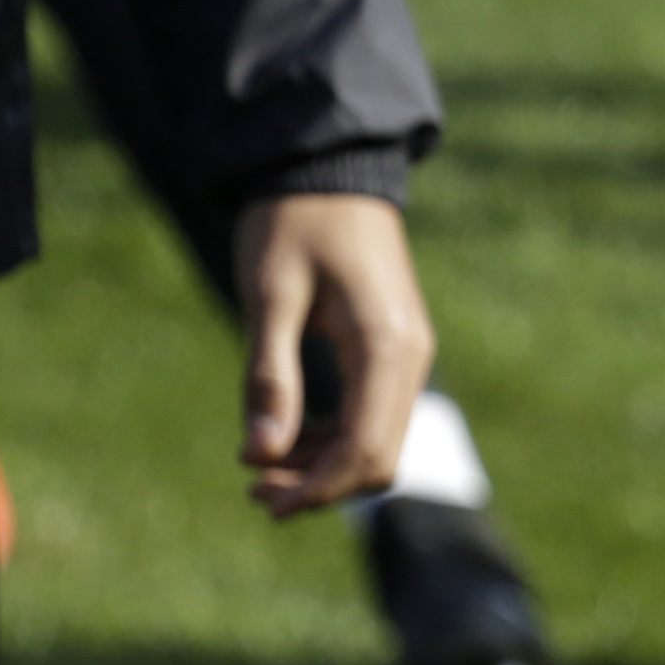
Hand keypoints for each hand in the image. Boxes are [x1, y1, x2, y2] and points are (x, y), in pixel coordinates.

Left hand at [233, 192, 436, 517]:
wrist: (329, 165)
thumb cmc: (295, 222)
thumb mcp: (270, 295)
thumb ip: (269, 375)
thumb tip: (261, 455)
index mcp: (385, 346)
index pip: (363, 450)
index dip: (315, 489)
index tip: (260, 499)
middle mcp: (410, 355)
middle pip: (379, 457)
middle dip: (320, 486)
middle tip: (254, 492)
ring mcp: (407, 351)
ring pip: (379, 441)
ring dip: (324, 467)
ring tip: (259, 468)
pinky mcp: (393, 346)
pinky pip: (375, 414)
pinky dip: (334, 438)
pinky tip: (287, 436)